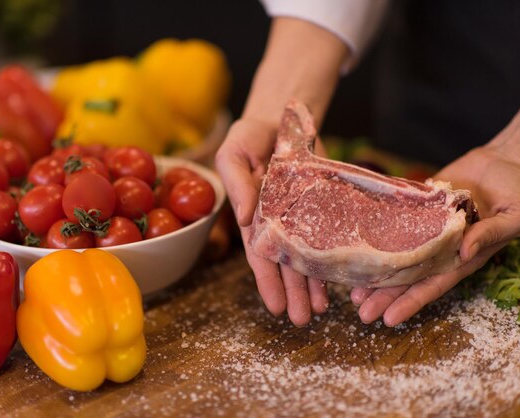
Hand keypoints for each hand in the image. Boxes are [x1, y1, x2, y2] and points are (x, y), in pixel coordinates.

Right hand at [215, 118, 328, 325]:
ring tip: (320, 311)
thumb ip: (238, 184)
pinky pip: (330, 234)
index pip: (259, 254)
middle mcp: (277, 222)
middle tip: (301, 320)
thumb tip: (243, 219)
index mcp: (253, 215)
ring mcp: (301, 216)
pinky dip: (333, 256)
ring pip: (308, 255)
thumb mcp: (234, 154)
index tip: (274, 306)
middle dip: (292, 292)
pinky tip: (341, 279)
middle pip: (285, 263)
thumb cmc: (251, 135)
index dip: (266, 280)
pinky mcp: (323, 205)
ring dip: (312, 284)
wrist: (284, 116)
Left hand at [350, 111, 519, 325]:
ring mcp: (424, 227)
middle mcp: (438, 247)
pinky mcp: (416, 205)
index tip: (389, 320)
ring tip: (350, 288)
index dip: (410, 303)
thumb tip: (465, 251)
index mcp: (461, 257)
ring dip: (374, 269)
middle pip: (406, 275)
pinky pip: (393, 219)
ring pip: (394, 252)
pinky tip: (354, 243)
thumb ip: (489, 234)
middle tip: (359, 310)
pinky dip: (374, 231)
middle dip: (383, 294)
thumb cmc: (519, 195)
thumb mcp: (512, 217)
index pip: (432, 285)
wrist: (506, 161)